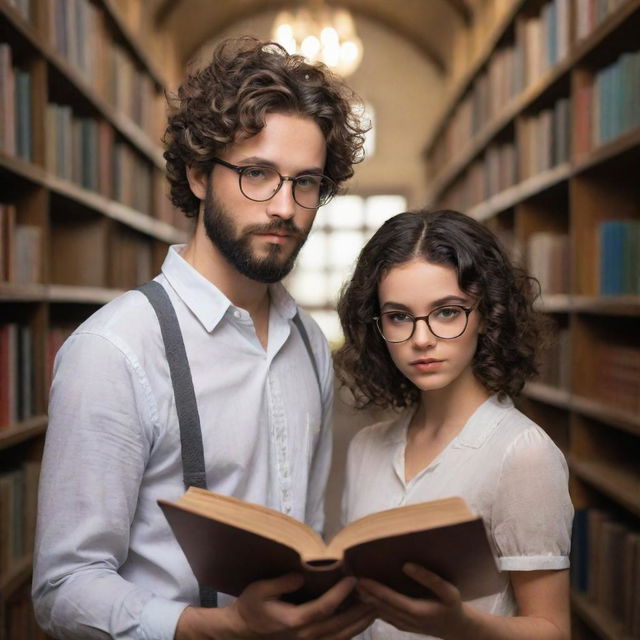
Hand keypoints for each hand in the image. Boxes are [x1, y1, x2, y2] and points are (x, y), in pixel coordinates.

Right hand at [176, 573, 374, 638]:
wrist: (243, 631)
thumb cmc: (251, 606)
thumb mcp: (260, 590)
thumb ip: (281, 584)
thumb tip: (300, 576)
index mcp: (295, 621)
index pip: (325, 608)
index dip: (341, 594)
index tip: (354, 579)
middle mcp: (305, 636)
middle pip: (340, 626)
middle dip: (360, 610)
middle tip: (378, 594)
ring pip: (341, 637)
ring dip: (360, 623)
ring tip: (376, 607)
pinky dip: (350, 632)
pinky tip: (360, 621)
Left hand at [357, 563, 470, 638]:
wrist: (456, 628)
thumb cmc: (452, 606)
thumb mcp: (448, 591)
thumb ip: (429, 578)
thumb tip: (407, 565)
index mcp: (417, 611)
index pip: (391, 600)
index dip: (375, 590)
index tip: (361, 579)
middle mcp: (407, 620)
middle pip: (381, 607)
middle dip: (365, 594)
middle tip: (349, 579)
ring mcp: (403, 625)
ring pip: (380, 613)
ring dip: (366, 601)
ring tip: (353, 586)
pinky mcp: (401, 625)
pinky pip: (383, 616)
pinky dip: (372, 607)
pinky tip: (364, 597)